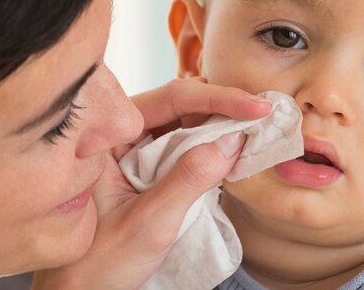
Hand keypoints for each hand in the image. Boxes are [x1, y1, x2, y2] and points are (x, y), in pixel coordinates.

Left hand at [32, 78, 270, 288]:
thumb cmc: (97, 264)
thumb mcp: (149, 222)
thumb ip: (190, 179)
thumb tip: (233, 140)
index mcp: (107, 137)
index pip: (170, 100)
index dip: (219, 99)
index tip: (257, 108)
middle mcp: (122, 136)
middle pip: (182, 105)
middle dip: (225, 107)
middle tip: (266, 113)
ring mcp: (137, 153)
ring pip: (187, 125)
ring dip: (222, 126)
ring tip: (257, 128)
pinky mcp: (150, 170)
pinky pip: (186, 148)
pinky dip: (214, 148)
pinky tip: (234, 149)